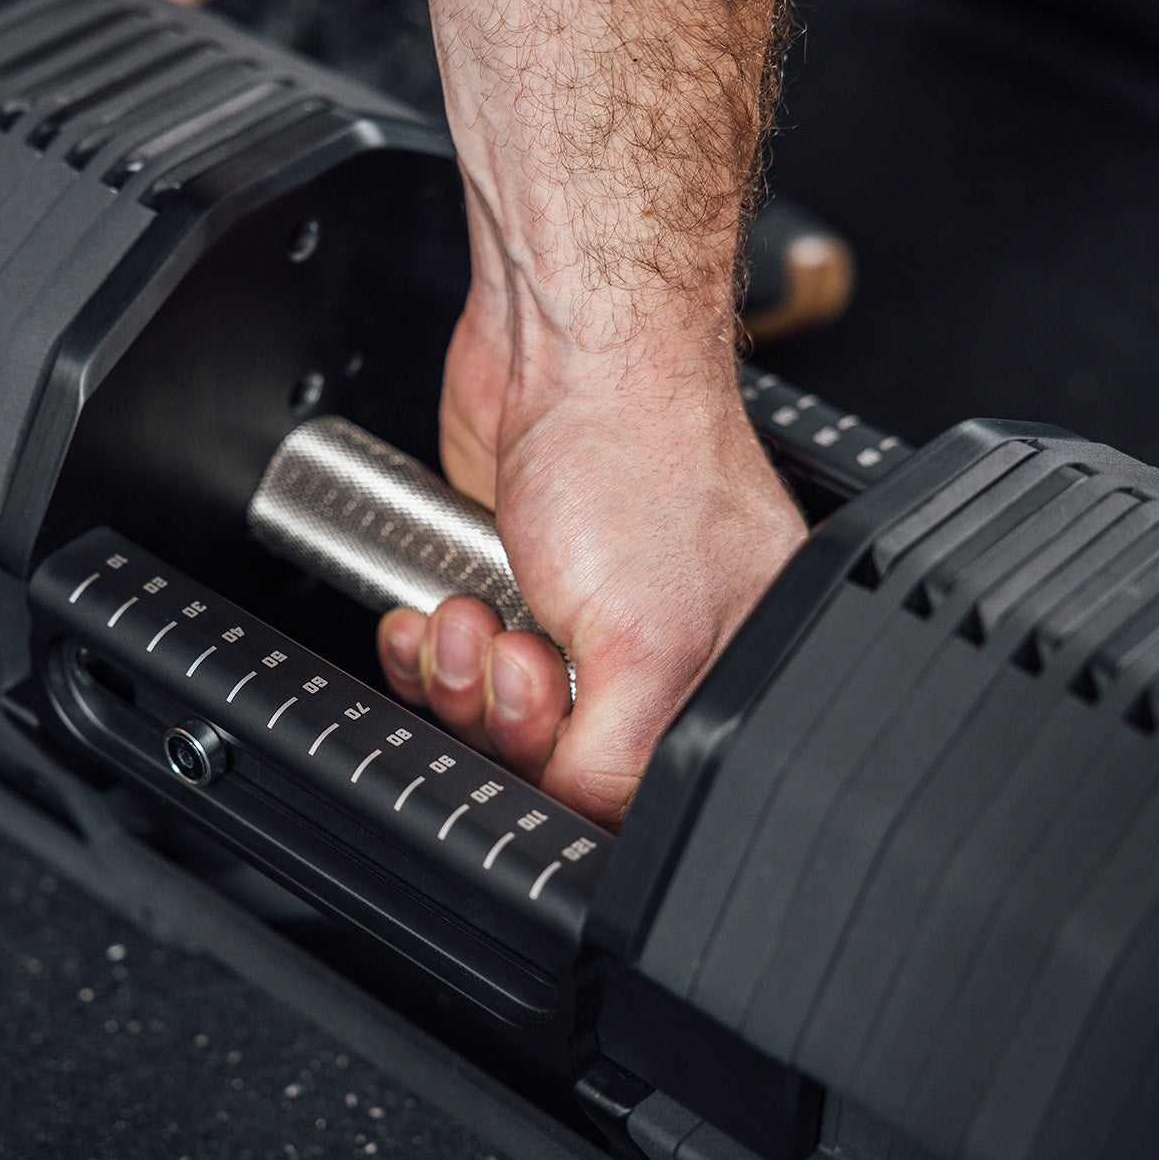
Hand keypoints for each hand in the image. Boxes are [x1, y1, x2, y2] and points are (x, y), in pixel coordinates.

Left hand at [376, 274, 805, 827]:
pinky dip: (428, 652)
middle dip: (505, 718)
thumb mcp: (650, 647)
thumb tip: (579, 817)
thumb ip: (616, 760)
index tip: (553, 721)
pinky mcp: (515, 583)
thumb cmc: (636, 454)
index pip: (644, 795)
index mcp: (730, 675)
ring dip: (458, 682)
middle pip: (554, 763)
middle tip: (516, 651)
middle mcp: (661, 656)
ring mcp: (581, 621)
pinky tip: (433, 616)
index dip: (574, 777)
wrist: (566, 342)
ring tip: (472, 617)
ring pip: (492, 717)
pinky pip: (455, 665)